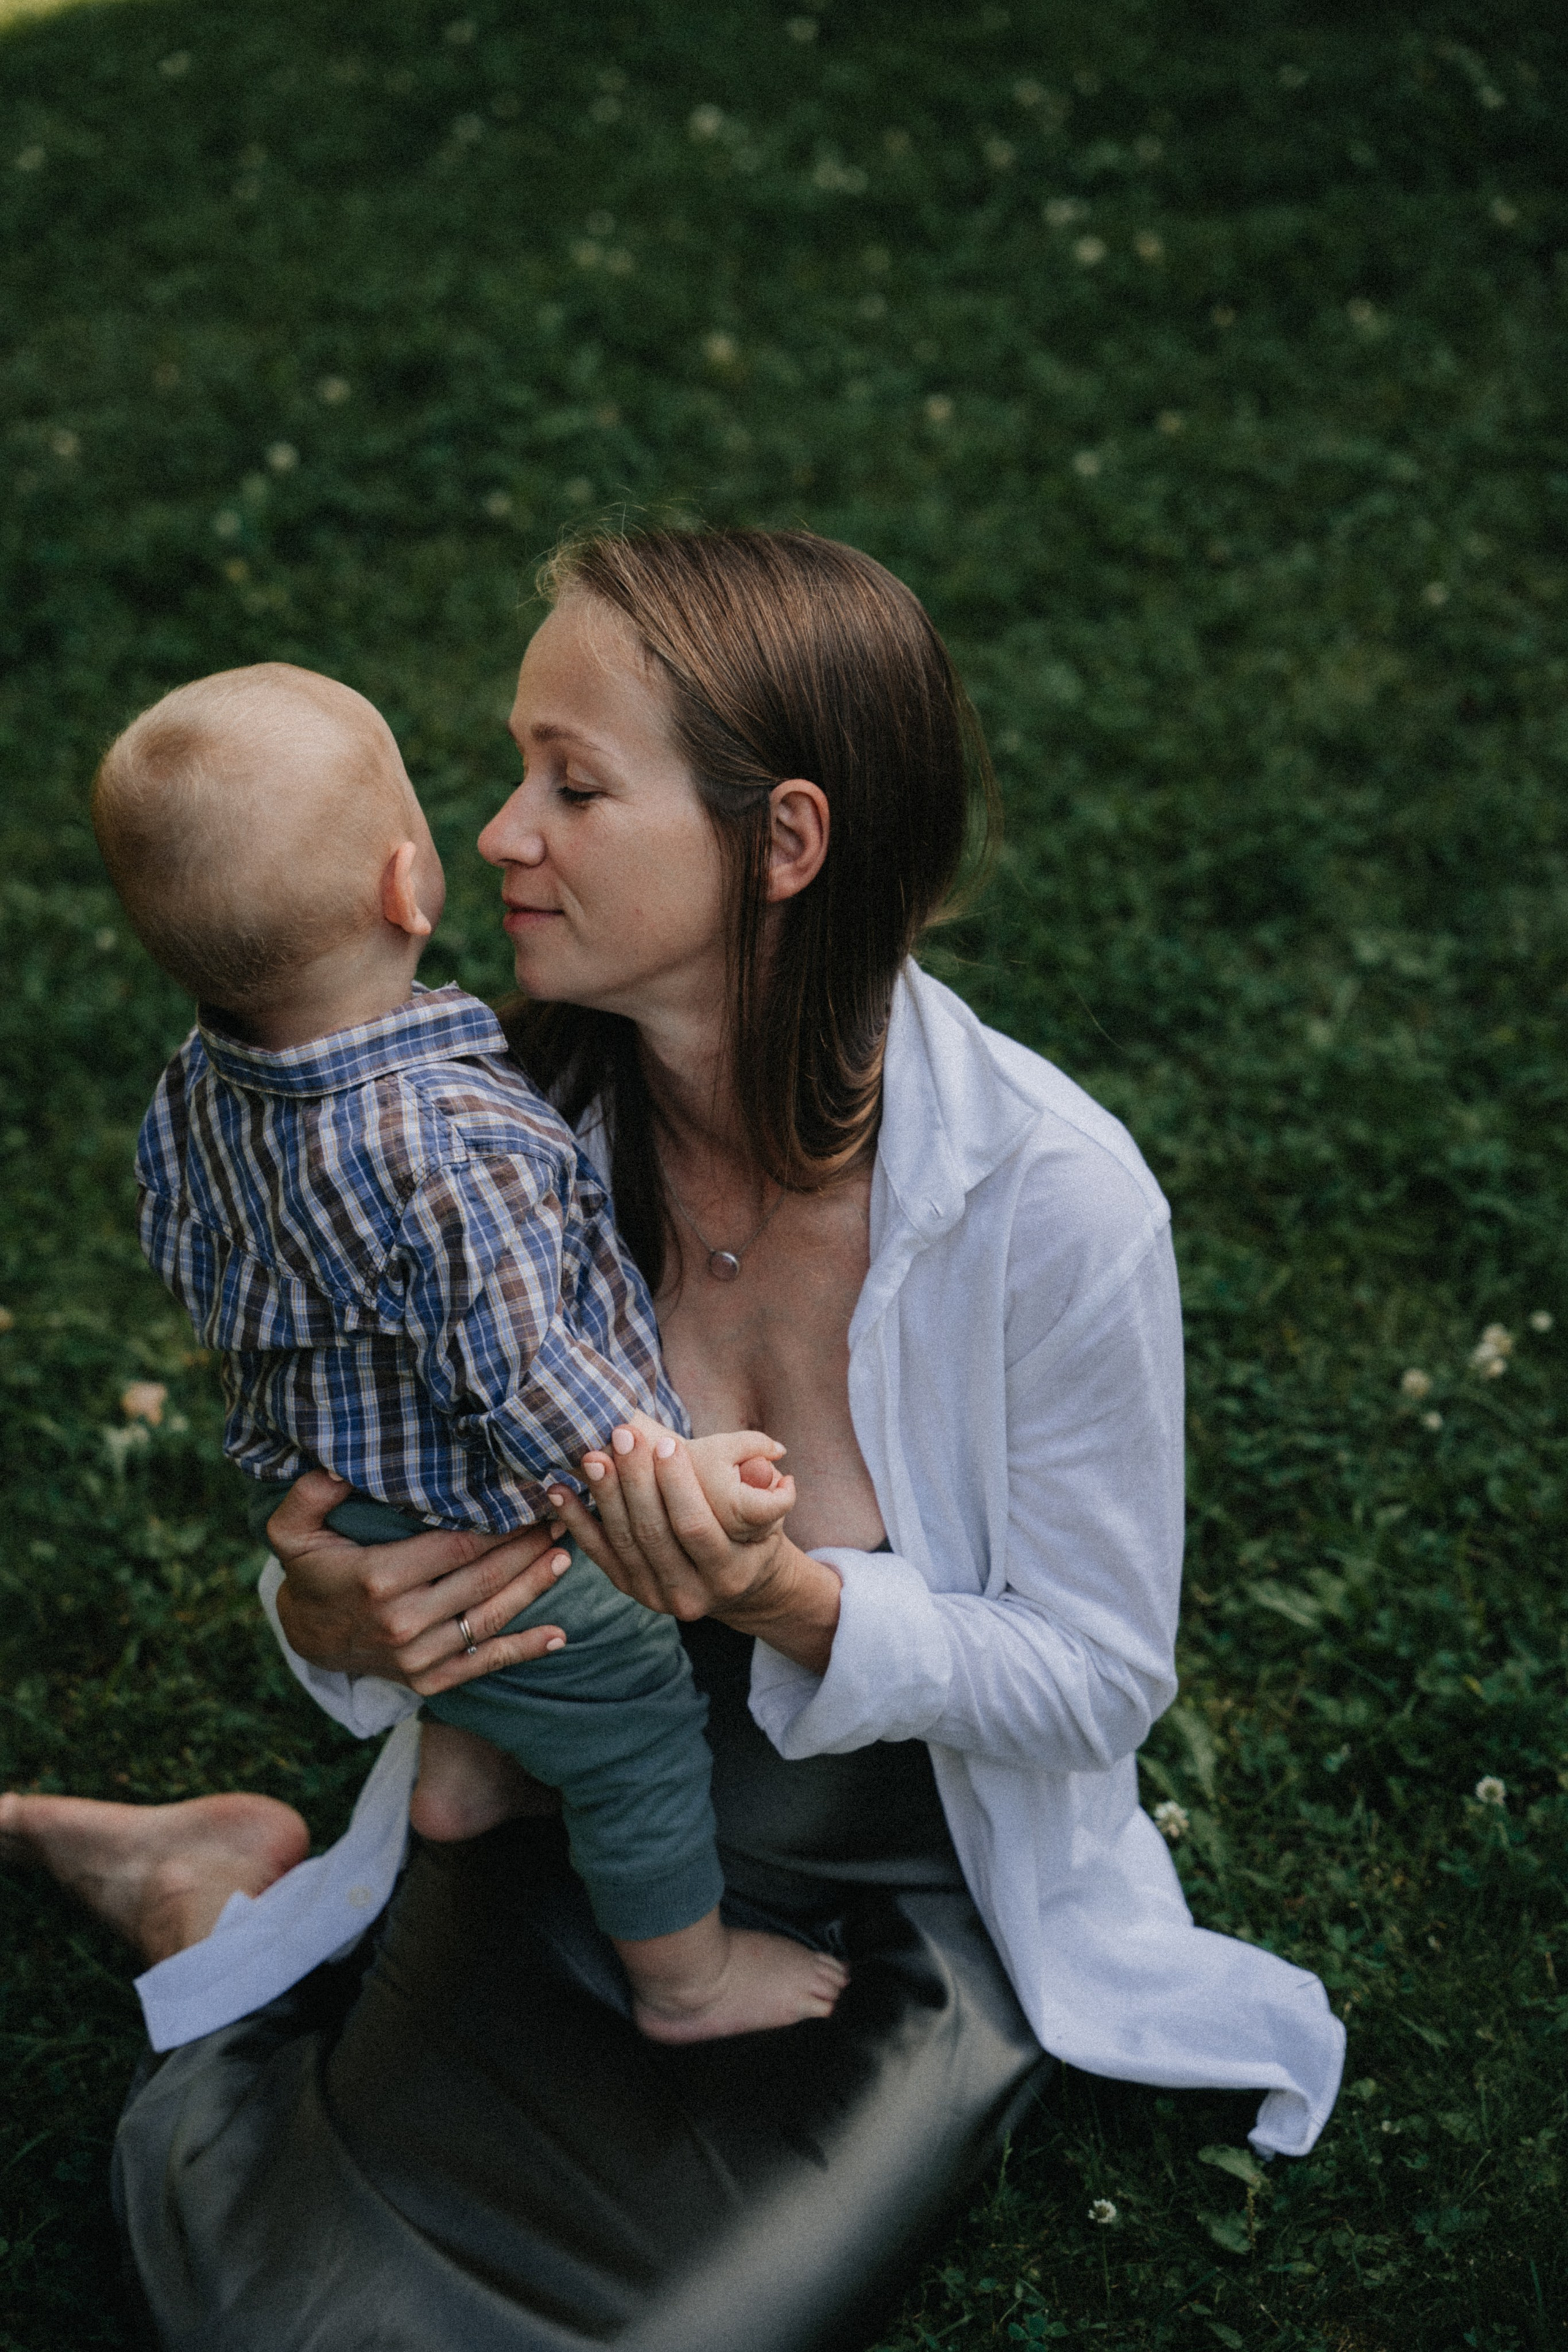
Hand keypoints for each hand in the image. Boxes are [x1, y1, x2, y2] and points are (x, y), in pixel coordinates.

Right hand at [268, 1470, 571, 1696]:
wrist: (308, 1638)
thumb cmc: (312, 1572)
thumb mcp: (290, 1531)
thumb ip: (309, 1494)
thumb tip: (338, 1466)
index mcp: (379, 1579)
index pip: (456, 1546)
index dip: (498, 1524)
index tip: (528, 1499)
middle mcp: (404, 1622)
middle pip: (483, 1579)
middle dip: (527, 1547)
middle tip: (560, 1518)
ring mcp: (418, 1657)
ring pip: (491, 1618)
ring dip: (533, 1587)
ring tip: (565, 1556)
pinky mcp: (429, 1681)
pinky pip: (484, 1664)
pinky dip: (524, 1650)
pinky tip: (558, 1635)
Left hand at [547, 1416, 840, 1673]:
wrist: (741, 1587)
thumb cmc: (754, 1536)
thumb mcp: (770, 1516)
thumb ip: (765, 1486)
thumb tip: (772, 1452)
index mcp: (729, 1573)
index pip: (695, 1526)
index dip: (677, 1485)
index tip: (665, 1442)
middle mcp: (690, 1594)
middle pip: (653, 1532)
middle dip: (635, 1480)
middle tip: (621, 1434)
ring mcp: (655, 1596)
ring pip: (623, 1541)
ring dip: (603, 1495)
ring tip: (591, 1455)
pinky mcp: (630, 1590)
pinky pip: (599, 1554)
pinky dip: (576, 1521)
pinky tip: (558, 1489)